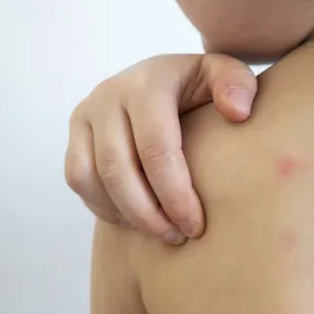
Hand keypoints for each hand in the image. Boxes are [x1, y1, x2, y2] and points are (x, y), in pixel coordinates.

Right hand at [65, 54, 257, 244]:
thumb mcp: (226, 75)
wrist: (165, 77)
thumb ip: (238, 84)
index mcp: (147, 84)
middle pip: (118, 168)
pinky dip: (104, 206)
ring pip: (90, 178)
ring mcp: (85, 115)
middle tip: (179, 237)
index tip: (196, 225)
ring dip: (124, 214)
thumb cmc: (202, 86)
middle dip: (148, 213)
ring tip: (161, 233)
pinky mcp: (75, 135)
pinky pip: (78, 180)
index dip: (175, 194)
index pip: (155, 149)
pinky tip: (138, 220)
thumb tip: (237, 113)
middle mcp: (108, 95)